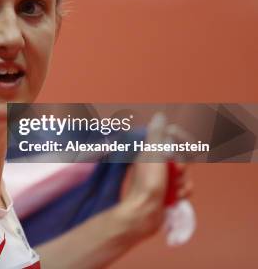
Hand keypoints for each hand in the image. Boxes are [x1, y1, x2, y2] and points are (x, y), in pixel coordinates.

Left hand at [120, 113, 192, 238]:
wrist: (144, 213)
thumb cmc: (148, 182)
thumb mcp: (153, 154)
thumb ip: (157, 135)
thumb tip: (159, 116)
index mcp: (151, 152)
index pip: (174, 140)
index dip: (183, 144)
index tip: (185, 148)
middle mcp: (156, 164)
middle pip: (182, 158)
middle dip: (183, 166)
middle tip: (176, 172)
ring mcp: (162, 178)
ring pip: (185, 174)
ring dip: (183, 182)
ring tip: (174, 188)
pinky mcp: (167, 192)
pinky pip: (184, 188)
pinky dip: (183, 192)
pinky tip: (177, 197)